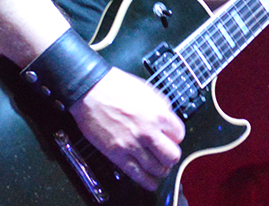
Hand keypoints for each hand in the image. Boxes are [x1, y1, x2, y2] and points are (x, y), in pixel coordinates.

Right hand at [69, 67, 184, 190]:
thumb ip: (160, 106)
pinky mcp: (117, 154)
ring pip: (157, 168)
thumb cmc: (114, 85)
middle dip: (171, 155)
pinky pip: (137, 174)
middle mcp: (148, 131)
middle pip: (172, 155)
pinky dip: (147, 181)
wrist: (89, 90)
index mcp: (158, 113)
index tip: (171, 138)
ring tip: (159, 168)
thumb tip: (167, 117)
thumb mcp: (146, 89)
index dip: (175, 137)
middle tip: (166, 154)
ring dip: (161, 170)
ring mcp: (133, 144)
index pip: (179, 134)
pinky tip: (150, 182)